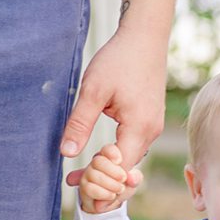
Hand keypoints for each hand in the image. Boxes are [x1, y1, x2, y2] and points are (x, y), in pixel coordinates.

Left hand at [59, 20, 167, 168]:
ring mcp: (153, 126)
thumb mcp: (93, 91)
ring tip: (80, 173)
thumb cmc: (119, 60)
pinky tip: (98, 154)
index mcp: (139, 128)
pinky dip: (116, 155)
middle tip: (71, 182)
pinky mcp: (150, 120)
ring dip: (108, 168)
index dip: (97, 180)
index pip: (118, 170)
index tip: (72, 182)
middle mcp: (151, 132)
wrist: (144, 37)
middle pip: (126, 170)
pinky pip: (133, 146)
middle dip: (101, 180)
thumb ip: (80, 124)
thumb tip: (66, 153)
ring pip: (130, 159)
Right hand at [68, 142, 142, 214]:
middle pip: (98, 161)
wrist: (110, 204)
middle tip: (123, 179)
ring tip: (119, 190)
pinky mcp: (84, 188)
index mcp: (109, 157)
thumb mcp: (132, 182)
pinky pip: (89, 188)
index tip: (119, 161)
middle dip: (113, 171)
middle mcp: (96, 163)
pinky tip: (111, 196)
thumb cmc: (121, 188)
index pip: (107, 149)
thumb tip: (131, 178)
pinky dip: (103, 194)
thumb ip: (135, 178)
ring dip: (110, 184)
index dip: (112, 153)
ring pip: (93, 175)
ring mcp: (88, 175)